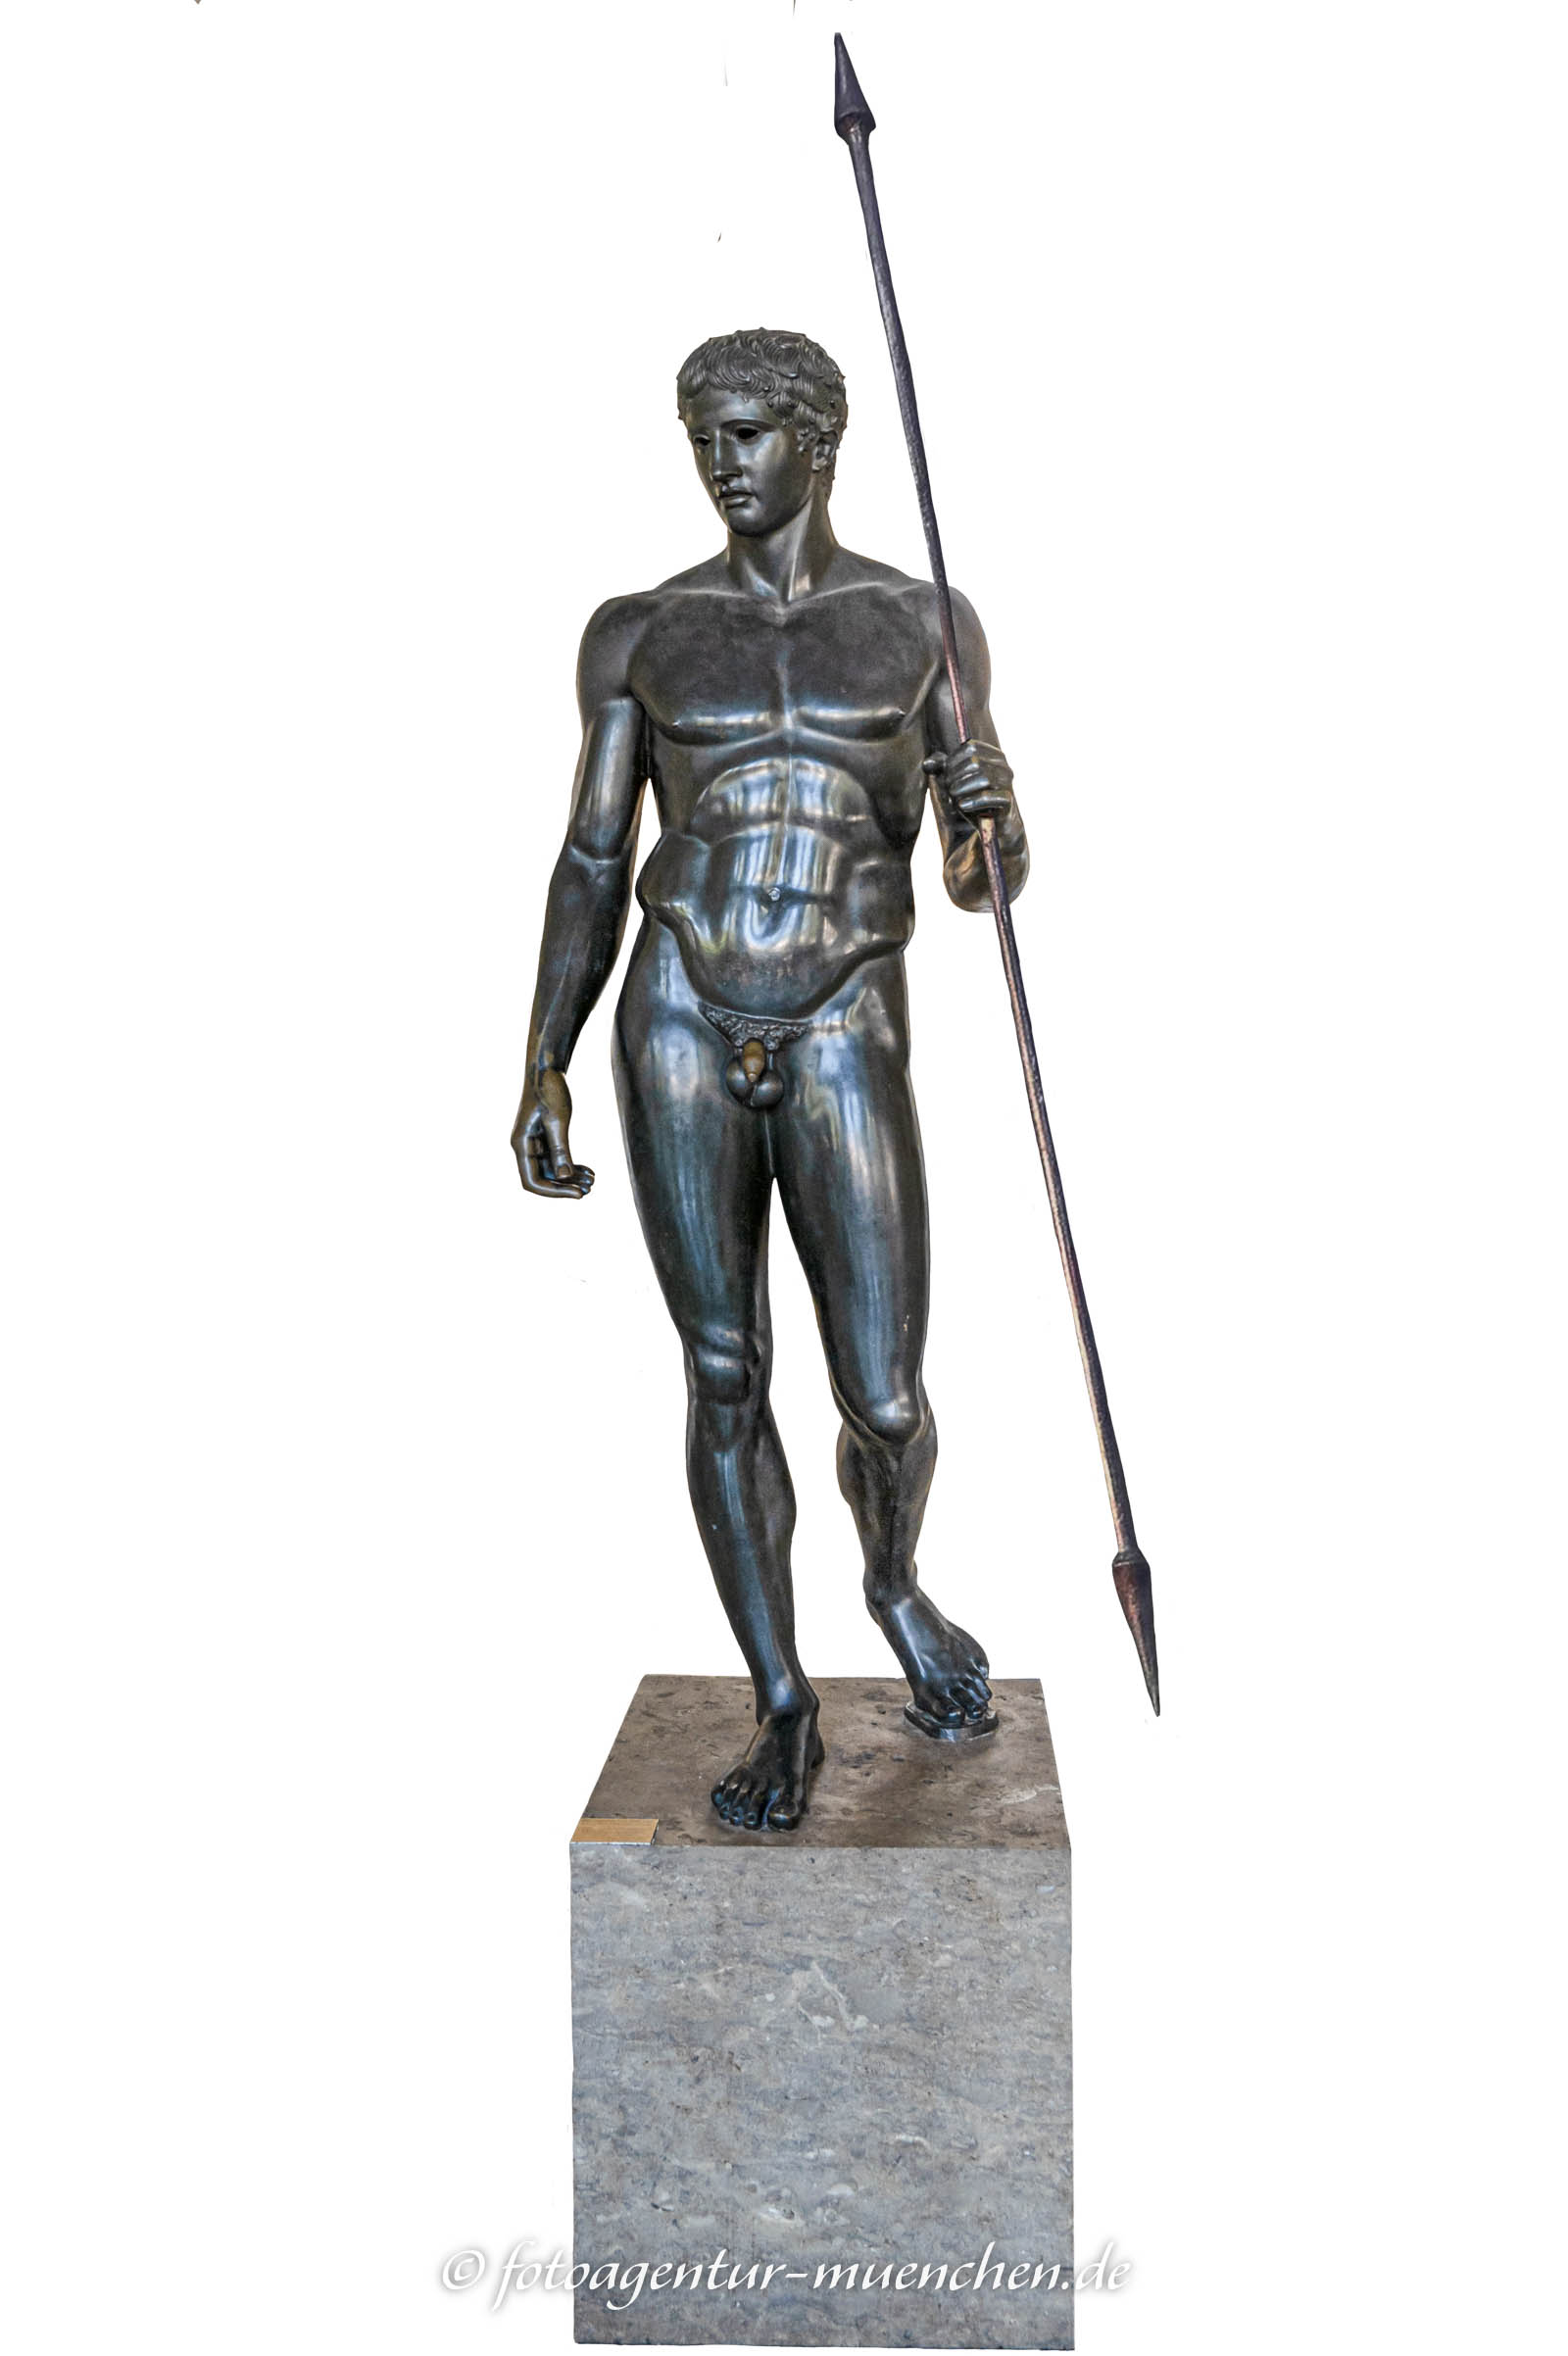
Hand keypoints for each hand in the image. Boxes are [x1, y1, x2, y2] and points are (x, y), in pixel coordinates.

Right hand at [512, 1067, 594, 1199]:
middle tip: (590, 1189)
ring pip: (552, 1170)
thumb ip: (560, 1149)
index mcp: (521, 1144)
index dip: (554, 1192)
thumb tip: (564, 1177)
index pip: (533, 1181)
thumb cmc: (549, 1090)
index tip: (578, 1194)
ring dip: (571, 1177)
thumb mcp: (557, 1120)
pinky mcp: (544, 1137)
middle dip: (566, 1186)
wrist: (547, 1068)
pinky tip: (589, 1170)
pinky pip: (556, 1159)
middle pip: (543, 1178)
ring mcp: (534, 1143)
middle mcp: (525, 1147)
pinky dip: (571, 1166)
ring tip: (593, 1180)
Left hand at [923, 738, 1014, 829]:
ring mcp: (1007, 783)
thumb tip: (926, 764)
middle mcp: (1003, 766)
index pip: (971, 747)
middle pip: (975, 762)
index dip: (953, 760)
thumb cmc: (974, 799)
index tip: (946, 774)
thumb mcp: (957, 782)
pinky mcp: (1008, 800)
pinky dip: (973, 801)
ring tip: (955, 796)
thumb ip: (942, 768)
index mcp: (993, 755)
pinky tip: (963, 805)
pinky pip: (989, 797)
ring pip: (983, 778)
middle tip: (949, 789)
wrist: (995, 824)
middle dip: (956, 775)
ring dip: (963, 788)